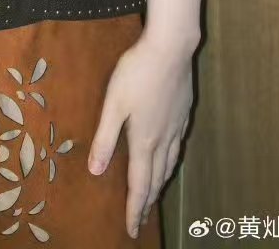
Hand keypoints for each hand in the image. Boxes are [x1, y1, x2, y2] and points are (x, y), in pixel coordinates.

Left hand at [87, 31, 193, 238]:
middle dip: (147, 202)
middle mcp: (163, 140)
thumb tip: (94, 171)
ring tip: (153, 195)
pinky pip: (177, 149)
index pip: (138, 184)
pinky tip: (170, 158)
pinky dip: (171, 163)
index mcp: (143, 141)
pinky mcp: (183, 114)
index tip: (131, 231)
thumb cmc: (137, 72)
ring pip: (169, 166)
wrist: (171, 48)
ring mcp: (176, 127)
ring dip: (160, 185)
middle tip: (141, 220)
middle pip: (156, 180)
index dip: (134, 209)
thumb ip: (105, 138)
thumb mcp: (113, 103)